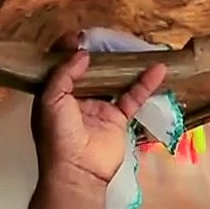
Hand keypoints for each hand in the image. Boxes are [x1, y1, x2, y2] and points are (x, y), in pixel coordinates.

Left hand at [31, 34, 166, 188]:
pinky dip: (146, 82)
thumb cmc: (58, 136)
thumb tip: (82, 52)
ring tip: (137, 46)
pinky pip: (133, 96)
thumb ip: (64, 73)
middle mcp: (77, 98)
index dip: (70, 50)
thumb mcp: (51, 100)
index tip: (81, 36)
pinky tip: (158, 68)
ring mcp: (99, 108)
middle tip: (111, 37)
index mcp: (55, 94)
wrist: (77, 172)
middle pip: (90, 70)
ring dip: (125, 65)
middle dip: (100, 54)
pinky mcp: (118, 118)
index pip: (62, 65)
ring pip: (114, 81)